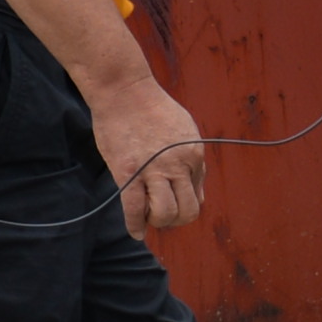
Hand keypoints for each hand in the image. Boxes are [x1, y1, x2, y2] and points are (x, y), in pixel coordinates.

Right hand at [96, 74, 209, 235]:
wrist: (124, 90)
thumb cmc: (151, 108)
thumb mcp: (185, 130)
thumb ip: (191, 159)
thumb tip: (197, 191)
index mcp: (194, 155)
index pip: (197, 195)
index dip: (184, 204)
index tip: (171, 203)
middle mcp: (178, 165)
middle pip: (188, 211)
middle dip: (175, 220)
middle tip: (160, 215)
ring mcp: (153, 170)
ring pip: (165, 213)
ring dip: (157, 222)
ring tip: (147, 217)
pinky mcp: (128, 172)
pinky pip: (135, 209)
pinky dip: (136, 226)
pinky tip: (136, 232)